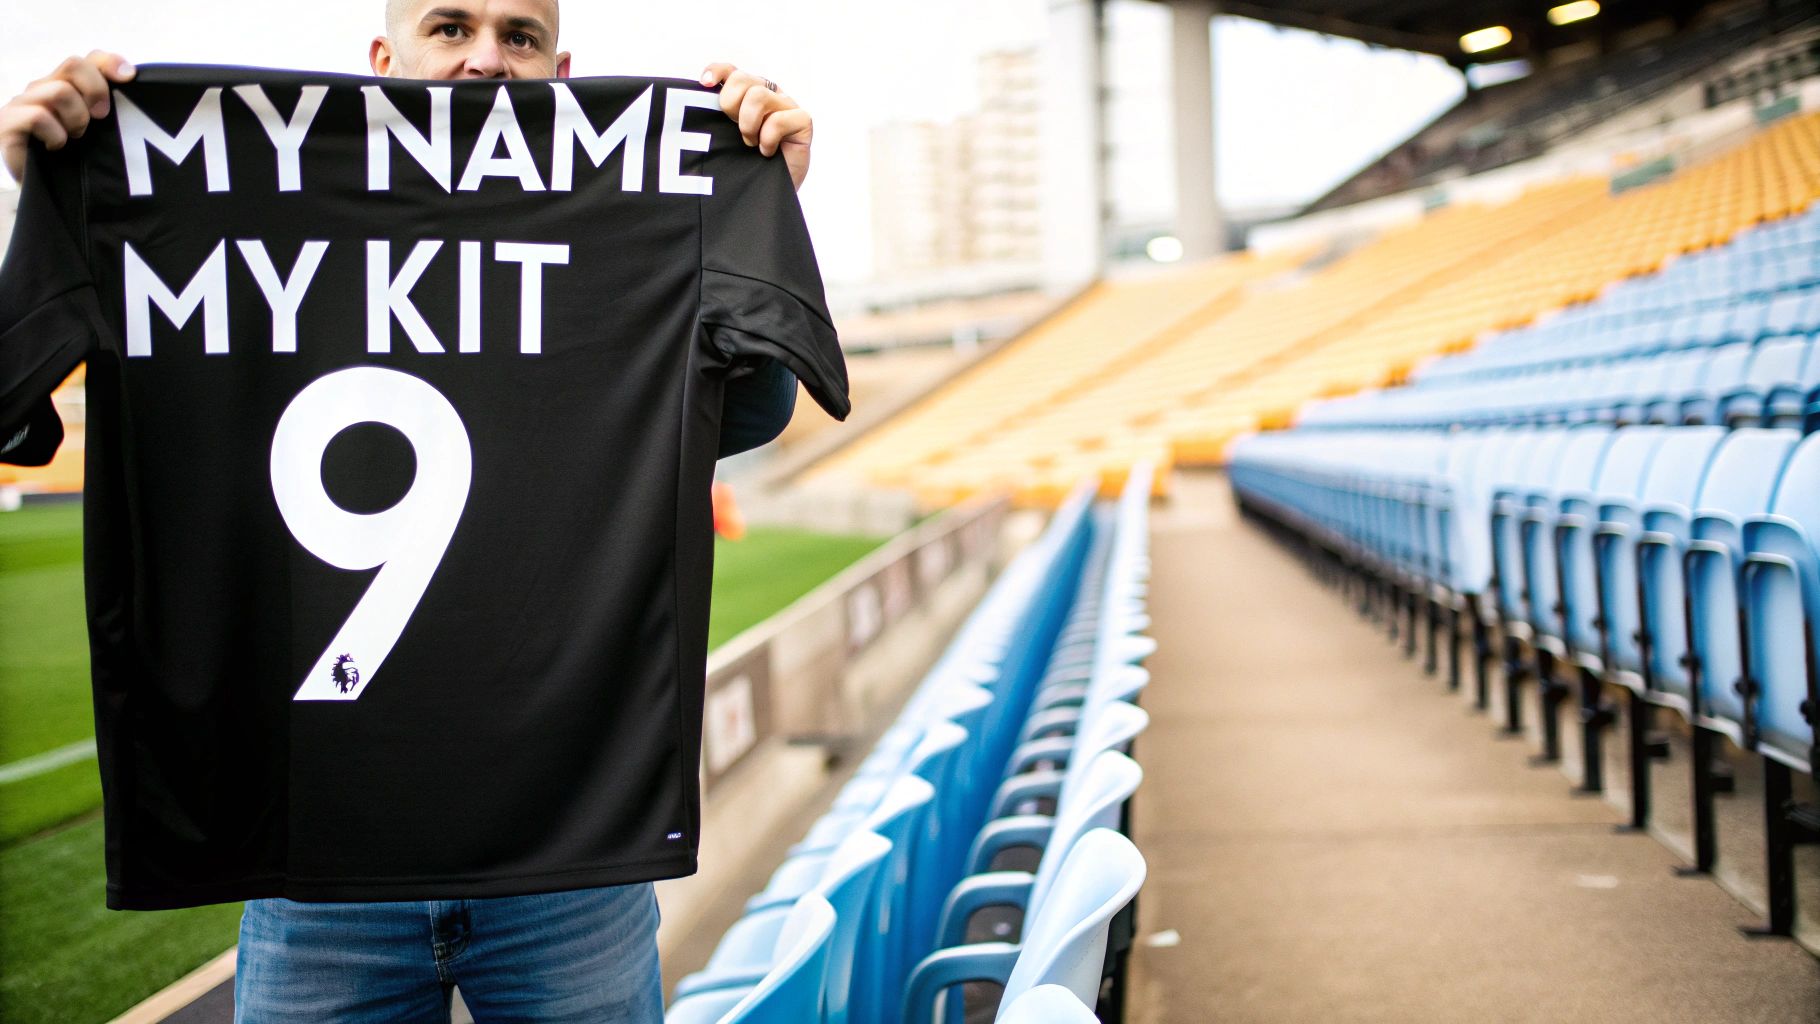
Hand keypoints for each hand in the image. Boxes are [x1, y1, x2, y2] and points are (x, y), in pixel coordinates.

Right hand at [1, 51, 135, 183]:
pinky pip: (38, 116)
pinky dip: (56, 134)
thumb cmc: (76, 163)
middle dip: (96, 90)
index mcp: (66, 86)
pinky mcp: (8, 122)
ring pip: (60, 91)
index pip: (89, 59)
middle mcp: (43, 88)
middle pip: (73, 64)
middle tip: (101, 118)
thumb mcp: (101, 134)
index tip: (129, 78)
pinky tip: (57, 147)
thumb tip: (130, 77)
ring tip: (75, 138)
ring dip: (77, 118)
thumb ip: (110, 106)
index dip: (110, 63)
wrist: (48, 193)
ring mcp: (23, 103)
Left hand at [699, 63, 810, 190]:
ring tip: (750, 143)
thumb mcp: (724, 137)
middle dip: (730, 105)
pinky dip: (768, 139)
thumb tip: (701, 94)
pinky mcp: (803, 120)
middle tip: (735, 130)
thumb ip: (716, 115)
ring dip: (748, 124)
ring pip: (758, 95)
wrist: (768, 194)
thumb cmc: (745, 165)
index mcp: (748, 93)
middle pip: (742, 79)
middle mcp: (768, 94)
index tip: (705, 84)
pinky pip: (778, 120)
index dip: (717, 72)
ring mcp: (787, 105)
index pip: (731, 70)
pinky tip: (768, 152)